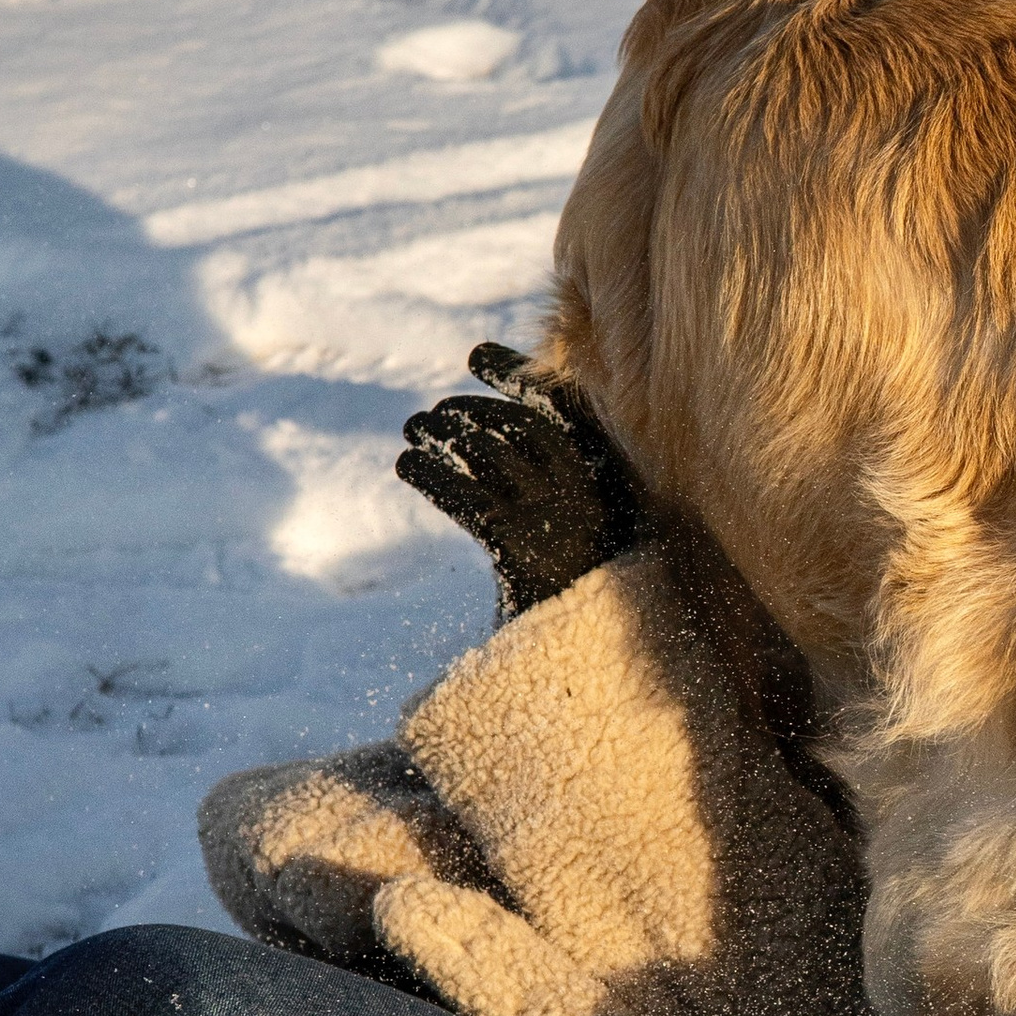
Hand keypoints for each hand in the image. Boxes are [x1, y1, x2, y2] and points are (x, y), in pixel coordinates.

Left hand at [396, 343, 643, 617]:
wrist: (586, 661)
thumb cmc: (579, 597)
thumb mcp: (580, 532)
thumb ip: (555, 479)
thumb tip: (508, 424)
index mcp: (610, 481)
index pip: (562, 407)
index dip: (516, 375)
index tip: (476, 354)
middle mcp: (588, 494)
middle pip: (523, 426)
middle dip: (472, 410)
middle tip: (431, 413)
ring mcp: (555, 520)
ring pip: (491, 454)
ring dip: (445, 434)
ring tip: (412, 429)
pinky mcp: (520, 550)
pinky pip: (468, 498)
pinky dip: (431, 476)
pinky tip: (405, 466)